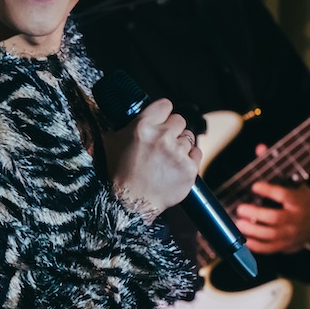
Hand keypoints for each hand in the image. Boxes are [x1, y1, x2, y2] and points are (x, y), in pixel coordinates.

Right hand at [104, 98, 201, 217]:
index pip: (165, 105)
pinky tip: (176, 165)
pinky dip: (189, 158)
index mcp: (143, 126)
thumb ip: (123, 125)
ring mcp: (177, 153)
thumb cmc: (119, 173)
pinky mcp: (189, 169)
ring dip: (181, 144)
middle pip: (180, 120)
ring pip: (189, 137)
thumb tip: (125, 115)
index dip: (164, 111)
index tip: (162, 118)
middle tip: (164, 140)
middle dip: (173, 128)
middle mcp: (162, 136)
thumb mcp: (112, 142)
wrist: (130, 203)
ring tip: (168, 157)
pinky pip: (197, 154)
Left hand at [234, 146, 309, 254]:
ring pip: (271, 235)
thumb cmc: (304, 201)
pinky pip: (271, 248)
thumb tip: (260, 148)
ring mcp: (291, 234)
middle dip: (255, 214)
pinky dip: (256, 246)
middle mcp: (295, 218)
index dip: (269, 190)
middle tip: (240, 209)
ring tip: (238, 223)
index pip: (284, 195)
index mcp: (298, 200)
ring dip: (252, 230)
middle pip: (275, 218)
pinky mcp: (287, 245)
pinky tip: (244, 239)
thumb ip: (275, 168)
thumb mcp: (295, 182)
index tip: (255, 186)